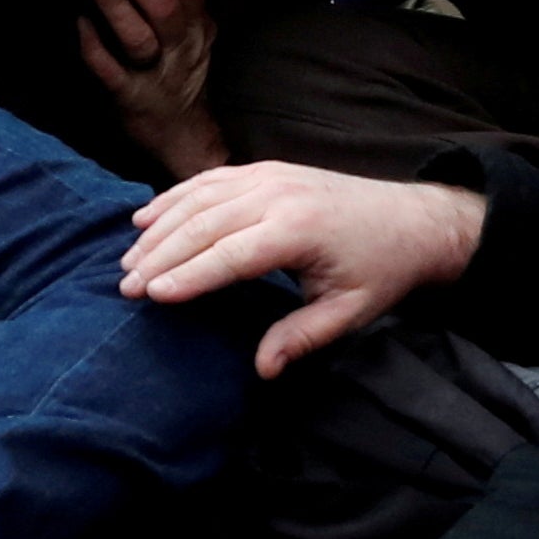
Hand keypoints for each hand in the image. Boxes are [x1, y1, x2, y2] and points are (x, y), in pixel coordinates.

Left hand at [75, 0, 224, 179]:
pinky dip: (94, 47)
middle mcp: (183, 51)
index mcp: (199, 29)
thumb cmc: (179, 73)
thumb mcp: (194, 34)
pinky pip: (112, 73)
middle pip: (165, 8)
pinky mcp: (131, 99)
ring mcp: (157, 77)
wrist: (183, 134)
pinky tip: (80, 23)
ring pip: (139, 38)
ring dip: (115, 4)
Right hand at [122, 162, 487, 377]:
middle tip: (126, 287)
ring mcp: (269, 175)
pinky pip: (208, 180)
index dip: (188, 276)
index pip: (229, 255)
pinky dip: (172, 199)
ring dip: (159, 229)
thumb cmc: (381, 269)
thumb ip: (302, 337)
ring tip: (128, 260)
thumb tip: (262, 369)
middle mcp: (278, 194)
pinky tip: (146, 219)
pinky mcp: (265, 169)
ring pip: (198, 199)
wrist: (412, 219)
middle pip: (203, 224)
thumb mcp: (350, 312)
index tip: (152, 296)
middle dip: (160, 257)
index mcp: (298, 230)